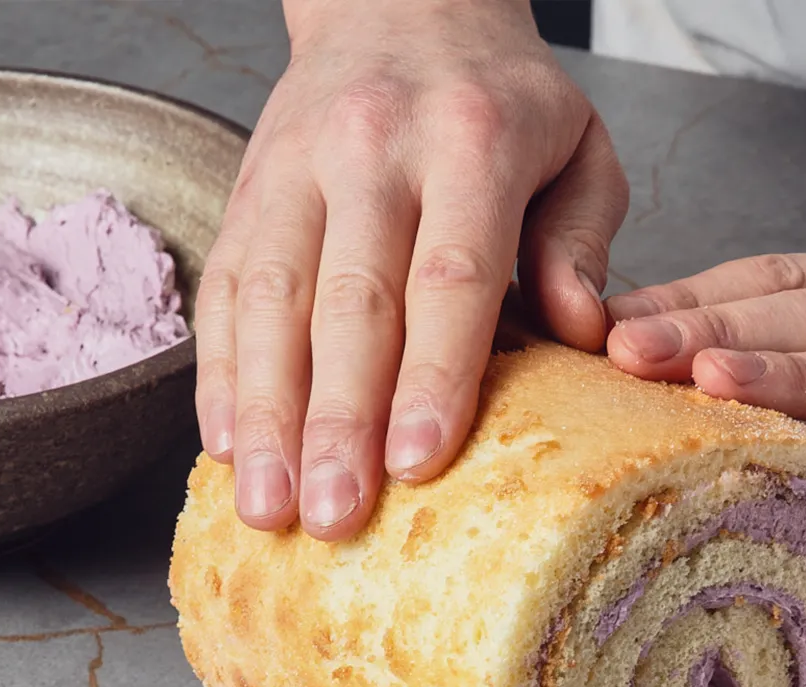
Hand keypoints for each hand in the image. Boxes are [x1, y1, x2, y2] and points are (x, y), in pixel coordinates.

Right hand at [195, 0, 626, 538]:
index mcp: (470, 143)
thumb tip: (578, 333)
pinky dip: (222, 374)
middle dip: (338, 422)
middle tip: (335, 515)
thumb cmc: (502, 100)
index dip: (432, 376)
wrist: (399, 2)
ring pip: (270, 303)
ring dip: (266, 416)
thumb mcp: (579, 147)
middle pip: (349, 303)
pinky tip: (226, 446)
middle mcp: (371, 153)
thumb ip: (583, 239)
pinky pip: (224, 289)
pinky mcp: (248, 193)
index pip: (450, 275)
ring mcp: (295, 170)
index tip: (418, 464)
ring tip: (267, 508)